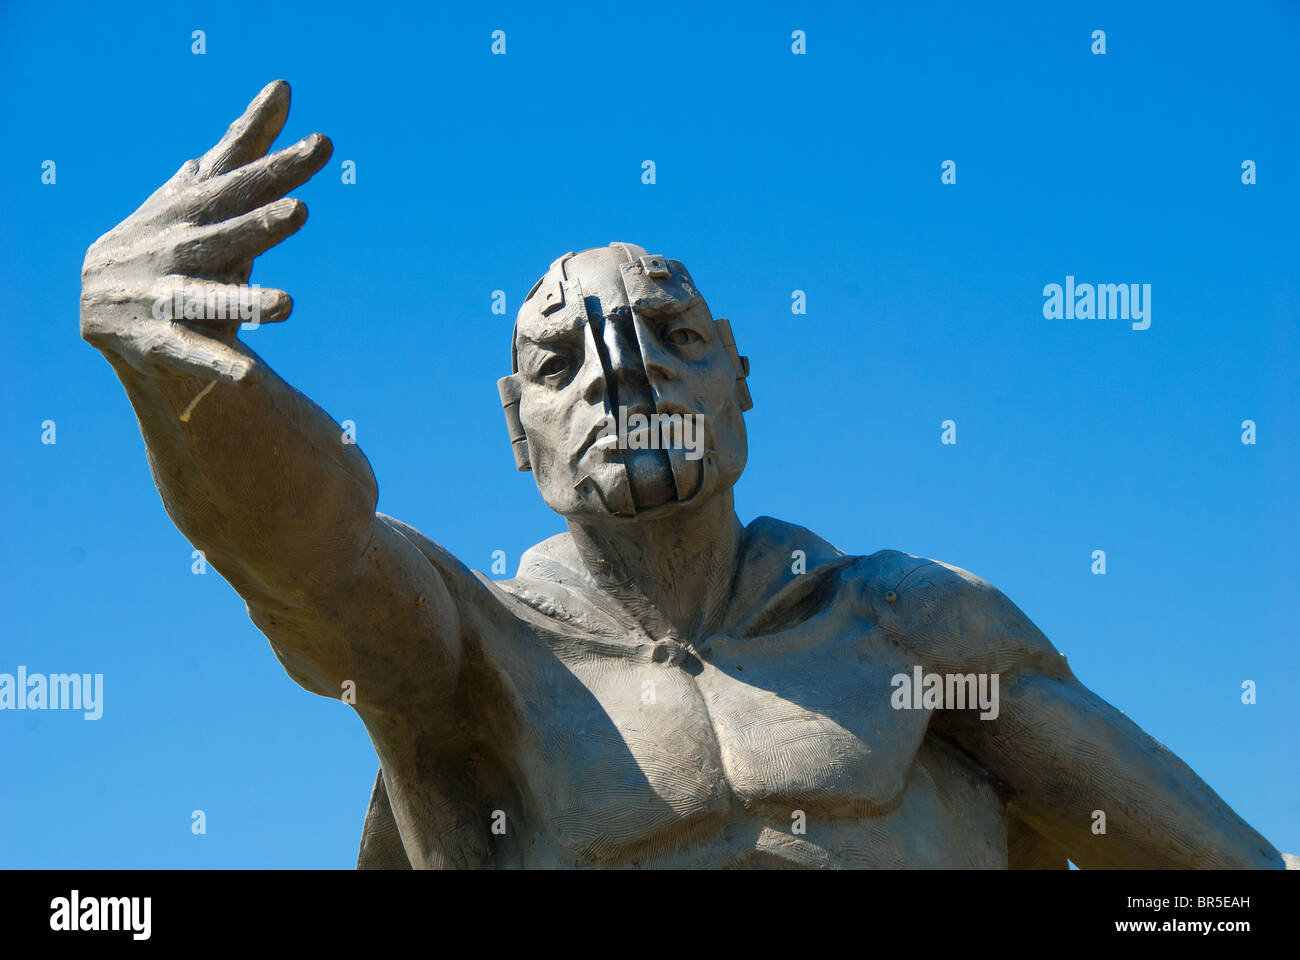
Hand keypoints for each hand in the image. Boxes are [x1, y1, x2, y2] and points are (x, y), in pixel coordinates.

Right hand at [79, 80, 331, 382]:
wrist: (101, 303)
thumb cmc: (171, 238)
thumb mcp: (207, 192)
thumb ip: (246, 144)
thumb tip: (284, 88)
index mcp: (193, 211)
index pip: (239, 183)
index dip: (277, 165)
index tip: (323, 145)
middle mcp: (178, 249)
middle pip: (224, 235)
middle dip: (258, 224)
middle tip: (299, 210)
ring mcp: (166, 295)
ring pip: (208, 298)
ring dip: (244, 301)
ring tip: (287, 305)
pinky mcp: (161, 341)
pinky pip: (193, 355)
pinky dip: (219, 365)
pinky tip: (249, 378)